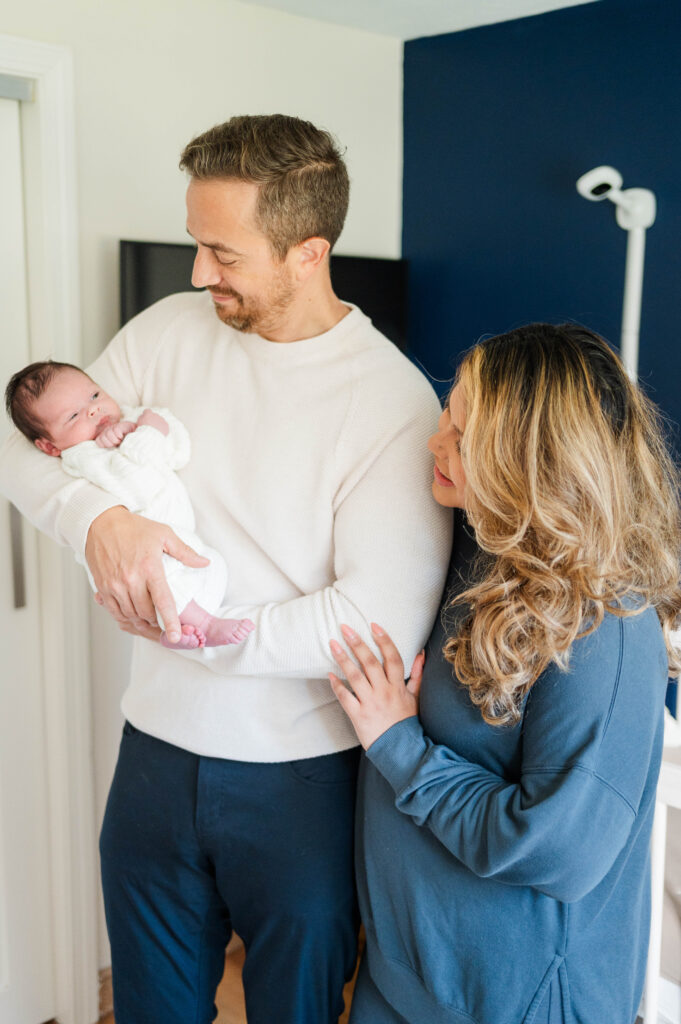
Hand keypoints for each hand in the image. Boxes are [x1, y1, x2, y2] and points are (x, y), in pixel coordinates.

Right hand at [85, 506, 208, 641]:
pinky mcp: (103, 587)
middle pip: (146, 613)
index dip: (170, 621)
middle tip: (165, 623)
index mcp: (149, 567)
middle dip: (157, 621)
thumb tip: (204, 563)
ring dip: (142, 621)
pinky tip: (134, 615)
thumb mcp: (164, 534)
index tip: (176, 636)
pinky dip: (126, 617)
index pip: (163, 601)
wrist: (100, 523)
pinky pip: (115, 612)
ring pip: (131, 615)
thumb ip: (185, 552)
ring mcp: (115, 585)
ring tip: (151, 621)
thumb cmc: (134, 528)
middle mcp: (130, 579)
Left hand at [95, 420, 136, 447]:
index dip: (105, 446)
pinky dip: (120, 436)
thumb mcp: (116, 449)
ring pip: (108, 434)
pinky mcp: (120, 425)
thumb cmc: (126, 446)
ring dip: (116, 440)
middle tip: (118, 444)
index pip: (98, 441)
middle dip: (110, 443)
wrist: (139, 438)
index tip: (113, 447)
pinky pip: (116, 431)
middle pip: (102, 438)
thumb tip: (103, 453)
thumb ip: (109, 449)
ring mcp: (114, 427)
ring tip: (121, 440)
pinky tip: (124, 436)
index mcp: (105, 436)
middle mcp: (108, 430)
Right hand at [136, 409, 168, 434]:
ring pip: (160, 420)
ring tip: (155, 431)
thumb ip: (140, 418)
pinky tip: (159, 433)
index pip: (147, 411)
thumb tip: (142, 416)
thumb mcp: (138, 423)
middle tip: (150, 427)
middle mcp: (156, 415)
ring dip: (158, 424)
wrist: (151, 436)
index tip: (145, 418)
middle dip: (152, 420)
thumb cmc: (143, 430)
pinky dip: (162, 428)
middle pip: (154, 416)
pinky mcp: (166, 425)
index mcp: (148, 414)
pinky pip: (164, 426)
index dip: (146, 414)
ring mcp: (162, 420)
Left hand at [328, 623, 424, 748]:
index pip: (393, 658)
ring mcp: (371, 704)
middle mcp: (384, 692)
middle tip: (344, 627)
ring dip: (343, 659)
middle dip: (357, 643)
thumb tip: (421, 654)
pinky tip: (329, 674)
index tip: (373, 625)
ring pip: (355, 677)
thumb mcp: (416, 697)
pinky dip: (337, 686)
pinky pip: (345, 698)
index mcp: (398, 686)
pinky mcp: (359, 716)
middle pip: (370, 663)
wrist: (403, 751)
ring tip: (332, 644)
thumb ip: (417, 675)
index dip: (384, 640)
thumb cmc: (407, 722)